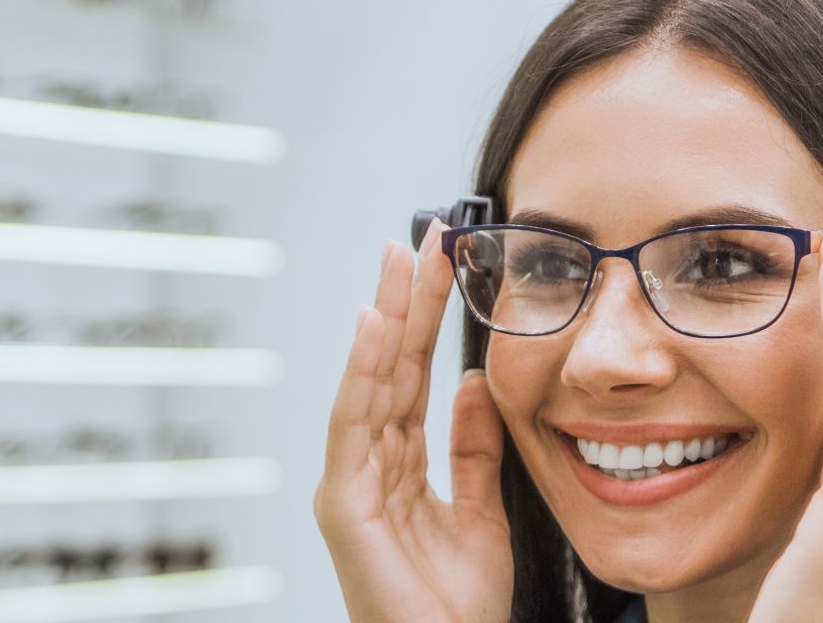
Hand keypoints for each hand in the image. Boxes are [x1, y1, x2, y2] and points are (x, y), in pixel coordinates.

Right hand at [314, 220, 512, 622]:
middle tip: (421, 236)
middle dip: (403, 301)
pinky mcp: (342, 505)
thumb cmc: (456, 608)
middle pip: (388, 369)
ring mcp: (348, 484)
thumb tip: (472, 383)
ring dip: (385, 317)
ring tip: (399, 260)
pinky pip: (353, 425)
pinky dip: (360, 371)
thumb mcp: (481, 514)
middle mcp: (365, 468)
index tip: (442, 262)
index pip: (412, 378)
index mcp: (396, 469)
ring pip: (369, 384)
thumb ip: (473, 451)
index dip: (425, 320)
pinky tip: (371, 325)